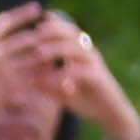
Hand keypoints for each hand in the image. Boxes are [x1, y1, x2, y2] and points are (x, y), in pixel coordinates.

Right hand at [0, 2, 52, 139]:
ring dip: (49, 49)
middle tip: (55, 25)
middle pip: (25, 37)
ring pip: (34, 55)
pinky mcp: (12, 86)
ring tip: (59, 43)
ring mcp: (2, 71)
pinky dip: (47, 70)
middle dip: (43, 31)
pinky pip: (36, 74)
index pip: (5, 22)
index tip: (38, 7)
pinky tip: (56, 66)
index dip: (23, 13)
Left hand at [41, 23, 139, 139]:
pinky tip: (48, 79)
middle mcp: (89, 54)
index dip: (53, 26)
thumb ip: (49, 83)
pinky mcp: (97, 78)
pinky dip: (62, 74)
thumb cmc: (85, 100)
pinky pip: (78, 71)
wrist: (110, 113)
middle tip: (35, 34)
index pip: (67, 32)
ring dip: (56, 49)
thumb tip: (29, 80)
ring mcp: (94, 65)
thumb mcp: (62, 90)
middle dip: (53, 31)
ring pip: (75, 49)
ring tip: (39, 53)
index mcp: (81, 53)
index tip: (34, 27)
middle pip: (72, 34)